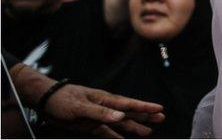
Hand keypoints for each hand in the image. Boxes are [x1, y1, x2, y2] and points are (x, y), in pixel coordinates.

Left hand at [43, 83, 164, 137]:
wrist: (47, 101)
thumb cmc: (63, 99)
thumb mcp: (80, 106)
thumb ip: (100, 112)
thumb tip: (120, 116)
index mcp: (105, 100)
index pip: (128, 104)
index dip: (144, 107)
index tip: (159, 108)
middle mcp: (106, 108)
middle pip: (129, 113)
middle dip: (145, 116)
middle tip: (161, 117)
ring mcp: (99, 117)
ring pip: (121, 124)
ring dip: (134, 128)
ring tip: (148, 132)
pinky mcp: (91, 125)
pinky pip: (107, 133)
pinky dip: (116, 137)